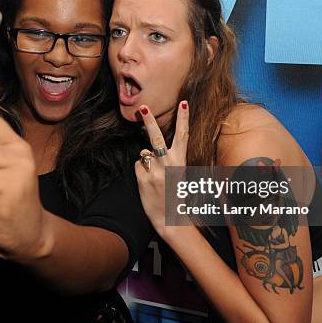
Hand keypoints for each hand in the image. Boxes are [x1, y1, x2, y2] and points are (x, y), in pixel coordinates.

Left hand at [135, 101, 188, 234]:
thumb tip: (147, 151)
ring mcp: (154, 171)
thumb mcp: (178, 175)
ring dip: (147, 162)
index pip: (183, 135)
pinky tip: (148, 184)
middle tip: (142, 107)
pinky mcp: (142, 178)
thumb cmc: (176, 196)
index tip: (184, 102)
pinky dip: (141, 172)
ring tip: (156, 178)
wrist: (171, 220)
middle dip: (149, 120)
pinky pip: (137, 166)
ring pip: (144, 154)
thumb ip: (167, 160)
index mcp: (181, 161)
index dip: (184, 118)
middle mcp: (168, 164)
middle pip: (156, 137)